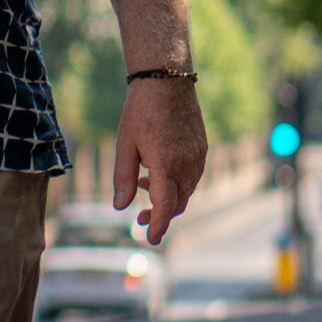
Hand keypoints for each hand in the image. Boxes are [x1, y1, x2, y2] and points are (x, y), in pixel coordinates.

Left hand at [112, 78, 207, 245]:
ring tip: (142, 186)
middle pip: (179, 203)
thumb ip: (122, 178)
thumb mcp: (124, 145)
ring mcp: (198, 156)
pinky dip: (176, 182)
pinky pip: (192, 176)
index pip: (167, 206)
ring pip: (187, 190)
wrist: (166, 82)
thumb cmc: (140, 112)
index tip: (151, 240)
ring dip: (168, 197)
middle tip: (140, 219)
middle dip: (162, 214)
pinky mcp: (202, 148)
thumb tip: (120, 208)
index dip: (160, 226)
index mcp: (167, 165)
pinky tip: (155, 172)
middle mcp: (188, 164)